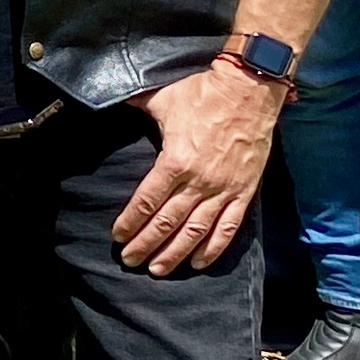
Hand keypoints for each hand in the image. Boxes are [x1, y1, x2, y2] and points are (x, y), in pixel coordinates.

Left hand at [118, 64, 279, 273]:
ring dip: (175, 253)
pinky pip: (228, 227)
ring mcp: (223, 189)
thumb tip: (110, 96)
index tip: (118, 236)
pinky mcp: (244, 191)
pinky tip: (199, 262)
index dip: (130, 222)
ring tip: (158, 269)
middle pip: (166, 223)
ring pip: (196, 231)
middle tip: (130, 260)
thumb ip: (136, 105)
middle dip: (146, 245)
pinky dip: (214, 247)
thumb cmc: (202, 92)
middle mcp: (198, 181)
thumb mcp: (162, 98)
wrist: (249, 90)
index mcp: (174, 161)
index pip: (146, 201)